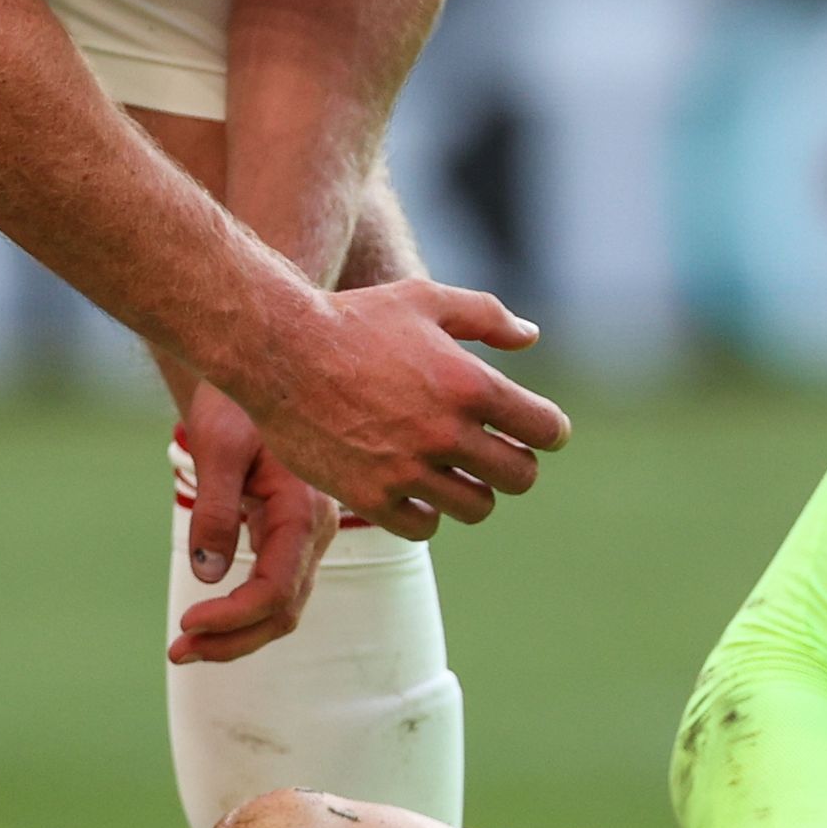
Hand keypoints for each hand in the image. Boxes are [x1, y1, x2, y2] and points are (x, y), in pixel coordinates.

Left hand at [169, 385, 332, 664]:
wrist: (257, 372)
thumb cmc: (236, 403)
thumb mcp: (220, 448)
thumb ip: (216, 510)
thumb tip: (208, 574)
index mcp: (305, 510)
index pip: (277, 589)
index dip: (232, 617)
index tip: (184, 624)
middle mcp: (318, 529)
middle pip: (285, 610)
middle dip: (232, 640)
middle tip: (176, 652)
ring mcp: (310, 536)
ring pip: (284, 607)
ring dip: (237, 635)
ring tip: (185, 647)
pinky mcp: (293, 536)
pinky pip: (277, 589)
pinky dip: (244, 613)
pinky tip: (208, 621)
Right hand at [257, 278, 571, 538]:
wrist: (278, 350)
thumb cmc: (355, 318)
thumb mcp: (425, 300)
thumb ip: (486, 316)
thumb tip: (531, 338)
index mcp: (470, 384)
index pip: (545, 430)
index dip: (548, 431)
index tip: (538, 432)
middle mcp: (446, 432)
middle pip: (519, 476)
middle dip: (515, 464)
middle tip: (497, 454)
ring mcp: (407, 469)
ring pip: (476, 507)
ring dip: (473, 491)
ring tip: (457, 474)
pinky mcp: (370, 496)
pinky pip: (424, 527)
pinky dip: (427, 513)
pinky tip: (418, 491)